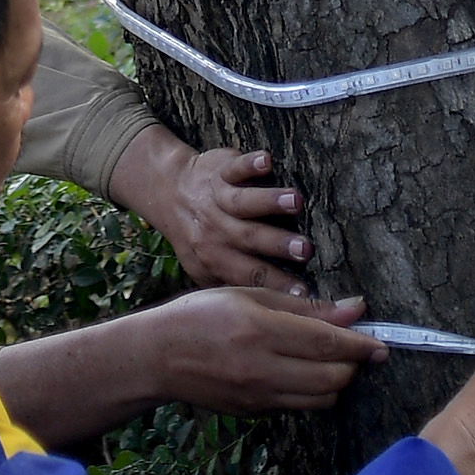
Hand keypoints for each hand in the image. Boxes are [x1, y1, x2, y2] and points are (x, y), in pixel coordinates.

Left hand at [110, 133, 309, 291]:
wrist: (169, 191)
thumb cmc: (197, 235)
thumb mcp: (204, 267)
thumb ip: (232, 284)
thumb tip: (274, 314)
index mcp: (216, 258)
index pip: (248, 275)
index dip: (275, 284)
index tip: (305, 293)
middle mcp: (216, 229)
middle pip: (248, 238)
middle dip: (277, 244)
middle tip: (305, 249)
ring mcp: (217, 198)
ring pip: (243, 202)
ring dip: (268, 201)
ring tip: (295, 202)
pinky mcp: (221, 170)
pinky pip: (236, 167)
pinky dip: (250, 163)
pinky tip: (267, 160)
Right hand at [143, 289, 385, 414]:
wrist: (157, 357)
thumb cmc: (200, 315)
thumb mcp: (249, 296)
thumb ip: (304, 307)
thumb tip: (352, 310)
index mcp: (261, 331)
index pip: (327, 344)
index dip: (360, 345)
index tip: (381, 343)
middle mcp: (262, 368)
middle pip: (332, 377)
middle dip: (352, 363)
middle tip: (354, 347)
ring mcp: (259, 396)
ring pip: (322, 398)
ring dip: (335, 380)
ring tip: (330, 360)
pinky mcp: (255, 413)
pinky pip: (299, 406)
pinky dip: (312, 392)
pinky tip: (302, 372)